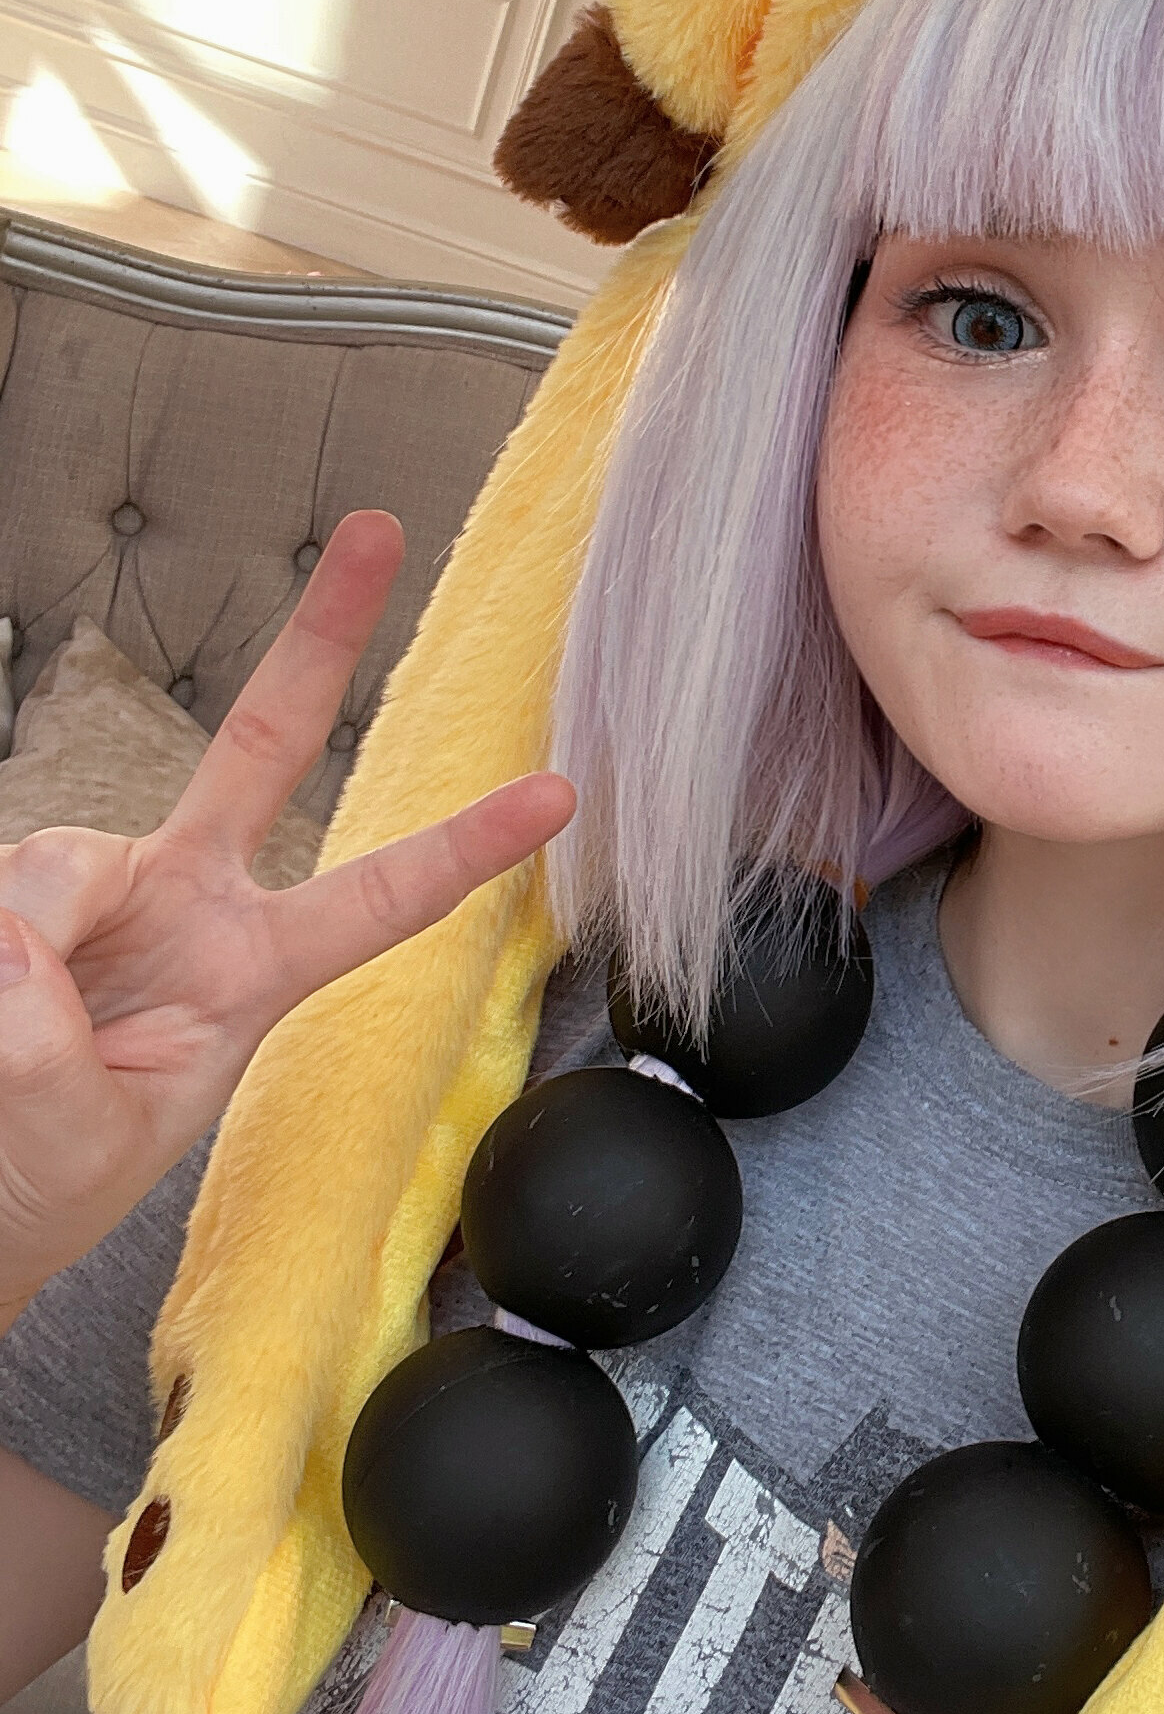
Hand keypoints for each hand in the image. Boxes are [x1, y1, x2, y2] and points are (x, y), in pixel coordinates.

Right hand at [0, 513, 575, 1329]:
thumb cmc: (33, 1185)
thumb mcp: (80, 1139)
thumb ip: (53, 1048)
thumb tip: (15, 942)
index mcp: (249, 970)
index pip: (378, 899)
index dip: (467, 847)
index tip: (559, 794)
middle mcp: (182, 901)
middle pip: (260, 743)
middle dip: (319, 639)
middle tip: (379, 528)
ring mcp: (92, 886)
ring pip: (56, 872)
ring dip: (24, 962)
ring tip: (9, 1053)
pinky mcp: (10, 891)